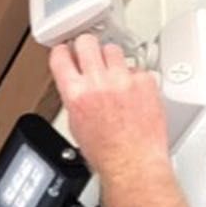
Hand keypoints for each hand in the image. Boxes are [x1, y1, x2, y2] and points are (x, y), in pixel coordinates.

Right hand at [49, 34, 168, 176]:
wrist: (133, 164)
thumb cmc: (106, 153)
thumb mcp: (76, 125)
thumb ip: (75, 97)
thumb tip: (76, 84)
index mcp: (75, 94)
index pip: (60, 56)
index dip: (63, 51)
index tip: (67, 50)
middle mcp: (98, 82)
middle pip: (87, 42)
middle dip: (87, 46)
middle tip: (90, 53)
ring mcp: (123, 80)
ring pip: (113, 50)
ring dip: (112, 60)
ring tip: (115, 76)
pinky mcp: (145, 82)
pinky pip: (137, 68)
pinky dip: (135, 78)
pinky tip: (134, 92)